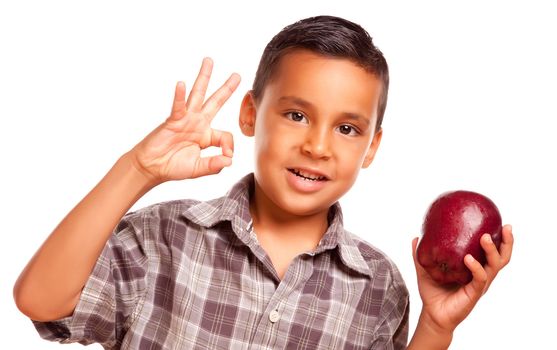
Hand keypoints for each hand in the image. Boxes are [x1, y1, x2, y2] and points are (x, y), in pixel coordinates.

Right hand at [129, 57, 240, 183]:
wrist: (152, 167)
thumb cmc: (174, 166)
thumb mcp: (198, 168)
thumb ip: (214, 165)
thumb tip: (230, 160)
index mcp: (207, 136)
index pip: (226, 135)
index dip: (229, 146)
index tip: (228, 156)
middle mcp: (198, 124)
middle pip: (215, 102)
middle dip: (226, 89)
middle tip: (237, 75)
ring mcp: (186, 120)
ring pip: (197, 95)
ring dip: (203, 78)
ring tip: (209, 61)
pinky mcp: (172, 121)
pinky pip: (177, 106)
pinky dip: (178, 95)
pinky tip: (180, 83)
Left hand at [412, 224, 513, 333]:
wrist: (431, 313)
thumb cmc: (433, 292)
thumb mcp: (426, 268)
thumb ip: (422, 253)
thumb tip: (417, 236)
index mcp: (475, 267)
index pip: (494, 251)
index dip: (501, 239)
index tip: (503, 223)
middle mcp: (481, 275)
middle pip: (502, 258)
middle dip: (506, 242)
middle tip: (505, 228)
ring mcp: (479, 284)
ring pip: (494, 266)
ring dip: (492, 251)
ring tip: (485, 238)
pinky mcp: (474, 293)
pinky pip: (479, 278)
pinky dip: (475, 267)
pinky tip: (468, 259)